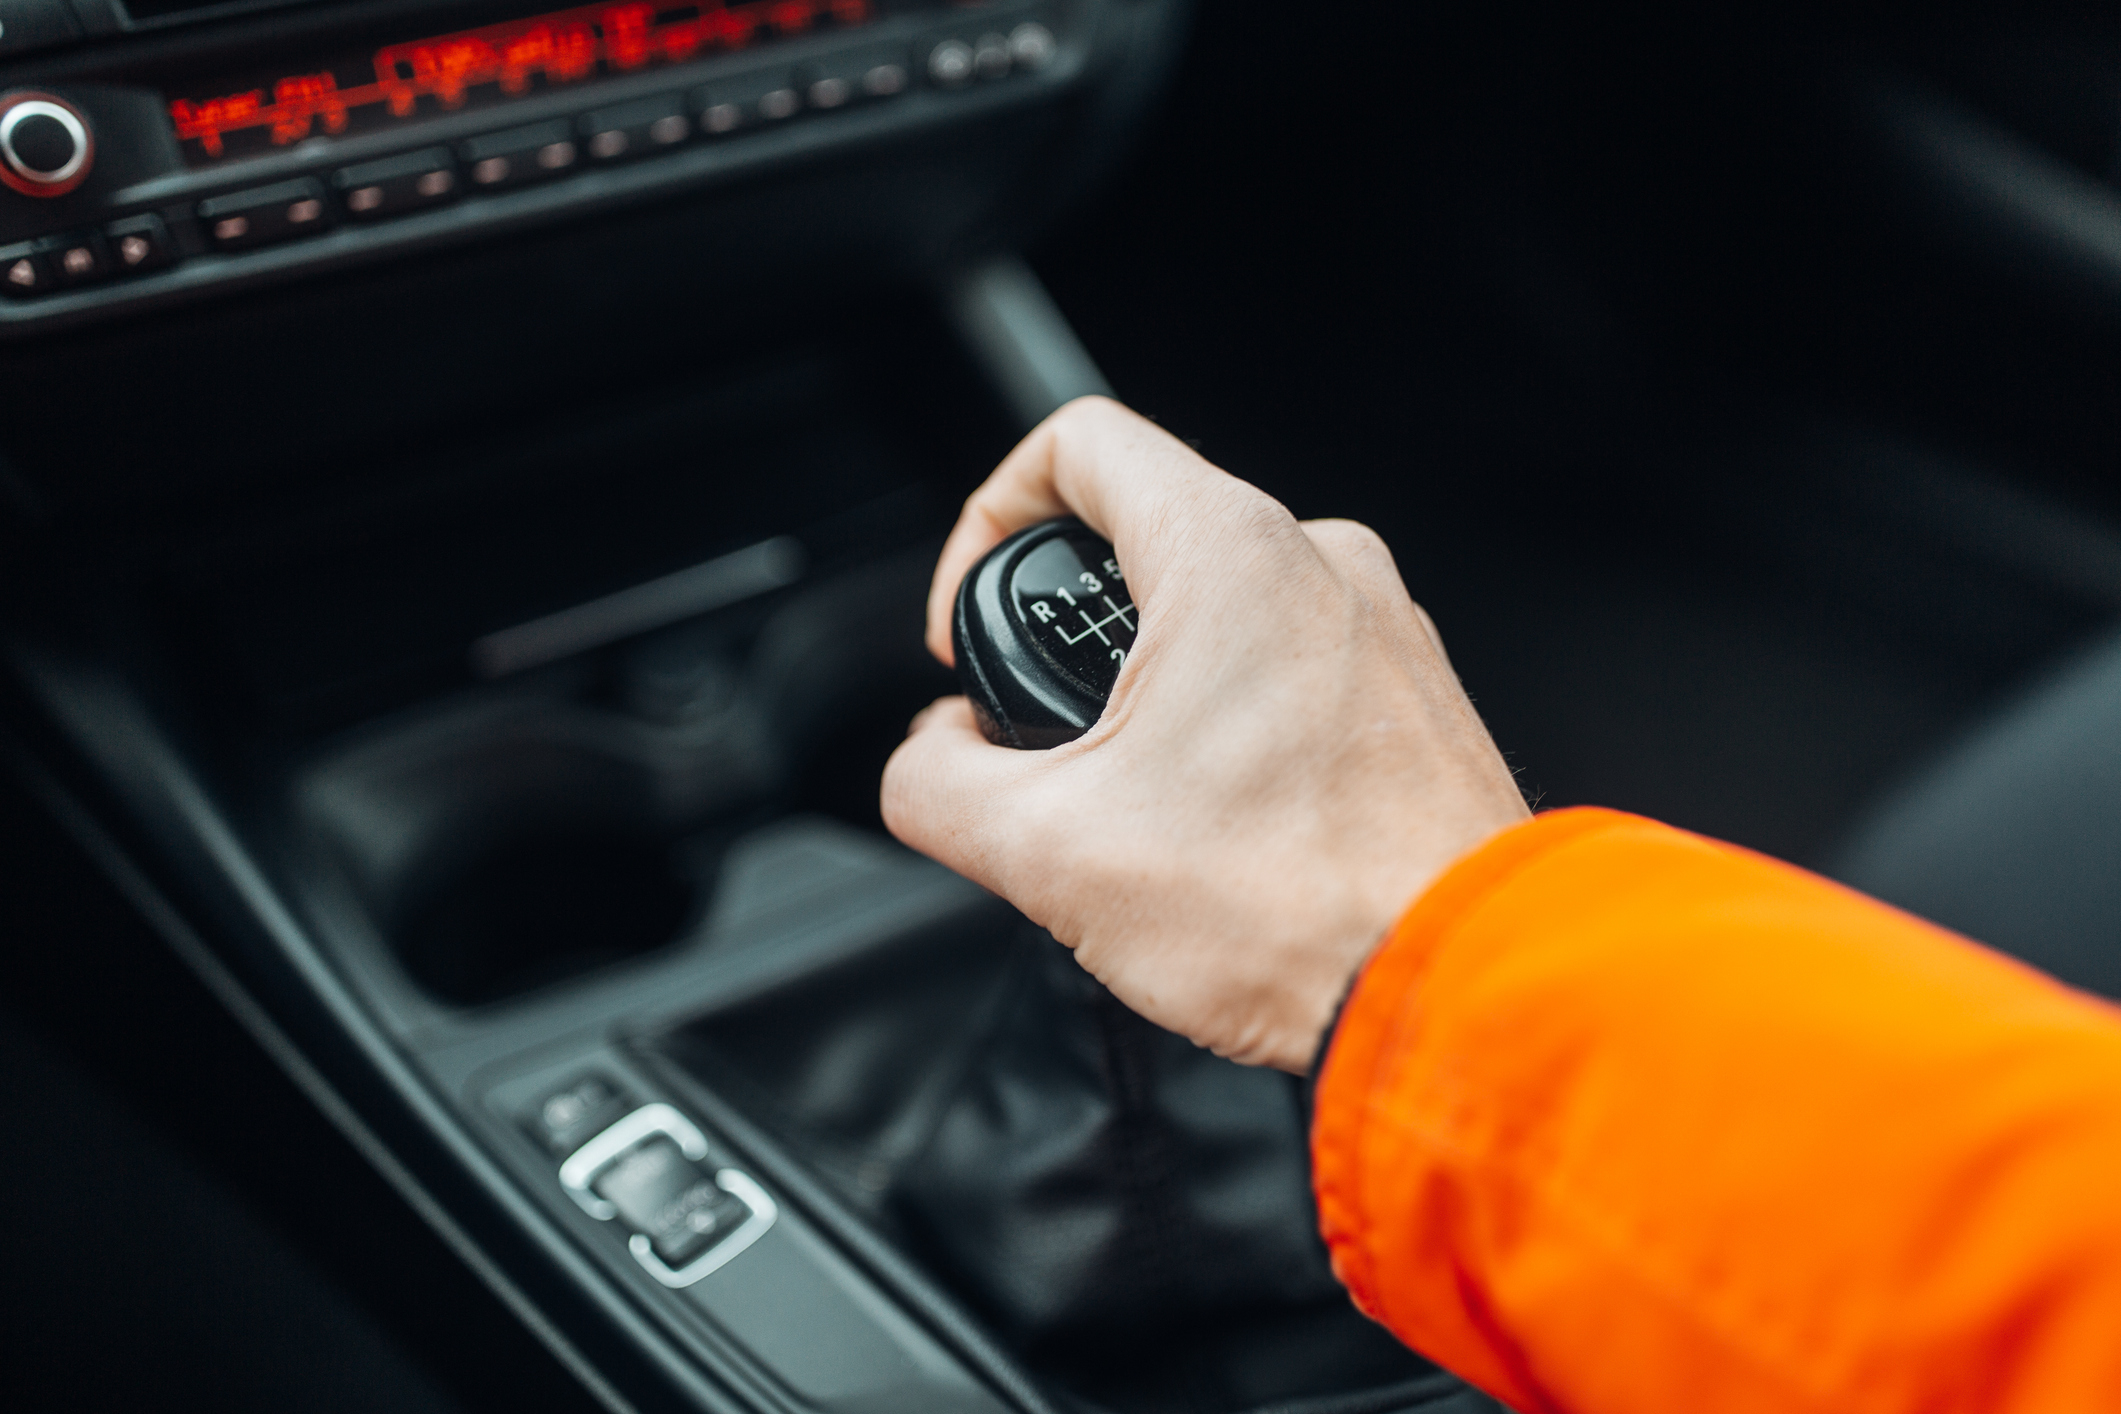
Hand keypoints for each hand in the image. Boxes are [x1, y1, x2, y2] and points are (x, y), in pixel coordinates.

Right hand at [882, 398, 1528, 1071]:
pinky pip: (1293, 668)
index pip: (1076, 444)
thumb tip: (929, 760)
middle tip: (1055, 744)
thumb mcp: (1052, 853)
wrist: (1456, 989)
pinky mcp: (1414, 696)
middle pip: (1147, 533)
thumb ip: (937, 783)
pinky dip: (1235, 724)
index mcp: (1229, 552)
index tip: (977, 624)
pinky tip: (1225, 827)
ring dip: (1156, 690)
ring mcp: (1380, 626)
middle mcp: (1321, 562)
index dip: (989, 519)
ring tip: (1143, 804)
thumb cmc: (1299, 911)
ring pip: (1223, 610)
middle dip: (1072, 638)